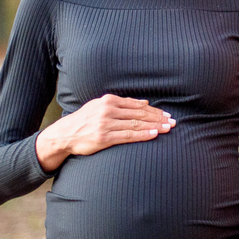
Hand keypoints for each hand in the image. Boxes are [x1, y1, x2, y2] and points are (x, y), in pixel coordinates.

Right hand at [35, 94, 174, 171]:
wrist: (65, 134)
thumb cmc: (86, 121)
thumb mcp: (101, 107)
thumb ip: (123, 104)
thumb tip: (145, 103)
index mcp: (109, 100)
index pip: (137, 105)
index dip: (154, 110)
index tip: (167, 114)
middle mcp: (108, 110)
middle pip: (139, 114)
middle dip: (158, 118)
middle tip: (173, 121)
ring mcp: (106, 124)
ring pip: (136, 124)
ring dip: (155, 126)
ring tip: (168, 128)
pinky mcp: (104, 137)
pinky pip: (128, 136)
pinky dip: (143, 135)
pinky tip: (154, 134)